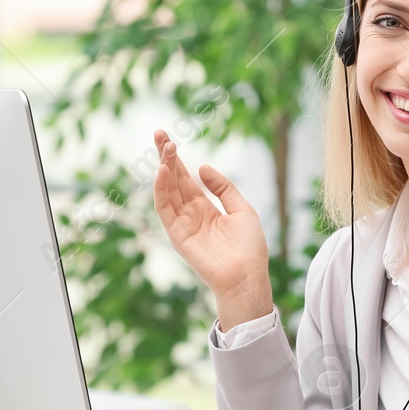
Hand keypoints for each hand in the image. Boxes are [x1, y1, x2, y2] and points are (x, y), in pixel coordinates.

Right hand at [151, 130, 272, 329]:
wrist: (247, 276)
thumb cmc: (249, 248)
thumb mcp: (242, 209)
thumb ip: (223, 187)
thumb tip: (203, 167)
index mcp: (204, 208)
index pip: (185, 178)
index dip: (176, 159)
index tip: (168, 139)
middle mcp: (189, 214)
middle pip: (173, 180)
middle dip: (165, 157)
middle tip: (159, 133)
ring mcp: (182, 224)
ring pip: (167, 190)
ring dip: (163, 168)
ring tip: (164, 146)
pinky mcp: (177, 234)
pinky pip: (165, 209)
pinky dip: (161, 189)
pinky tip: (163, 171)